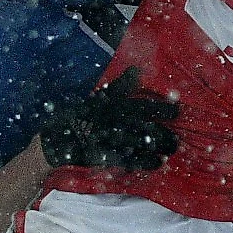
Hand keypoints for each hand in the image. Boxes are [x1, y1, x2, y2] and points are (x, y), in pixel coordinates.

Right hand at [40, 69, 178, 169]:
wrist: (55, 140)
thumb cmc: (78, 114)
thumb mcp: (97, 96)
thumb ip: (119, 85)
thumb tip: (137, 69)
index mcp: (113, 105)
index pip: (143, 106)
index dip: (162, 109)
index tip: (177, 110)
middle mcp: (115, 123)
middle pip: (147, 128)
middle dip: (165, 133)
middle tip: (177, 138)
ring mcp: (111, 141)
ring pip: (142, 145)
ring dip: (160, 147)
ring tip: (172, 149)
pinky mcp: (106, 157)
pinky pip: (131, 161)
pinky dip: (147, 162)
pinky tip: (159, 162)